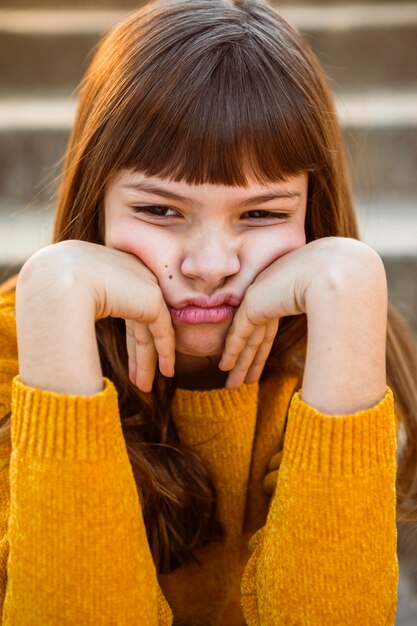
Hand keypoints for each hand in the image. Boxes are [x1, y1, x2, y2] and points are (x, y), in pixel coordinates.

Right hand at [16, 241, 175, 393]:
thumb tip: (75, 325)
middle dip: (138, 352)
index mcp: (109, 267)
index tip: (125, 361)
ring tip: (145, 386)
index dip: (126, 336)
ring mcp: (143, 282)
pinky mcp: (152, 298)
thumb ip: (81, 306)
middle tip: (138, 379)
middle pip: (138, 318)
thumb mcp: (67, 297)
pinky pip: (162, 330)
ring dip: (148, 360)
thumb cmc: (50, 292)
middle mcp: (130, 270)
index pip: (123, 304)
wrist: (56, 281)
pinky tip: (166, 371)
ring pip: (150, 327)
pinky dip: (165, 352)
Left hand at [219, 237, 386, 408]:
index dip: (261, 349)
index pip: (269, 327)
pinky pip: (239, 333)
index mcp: (285, 292)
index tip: (255, 366)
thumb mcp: (331, 304)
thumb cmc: (341, 285)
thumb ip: (326, 318)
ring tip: (232, 383)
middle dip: (248, 359)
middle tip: (238, 379)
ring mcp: (259, 298)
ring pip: (245, 339)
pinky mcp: (253, 305)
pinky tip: (225, 366)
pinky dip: (232, 351)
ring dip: (239, 362)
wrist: (331, 271)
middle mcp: (269, 293)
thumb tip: (345, 342)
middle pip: (257, 335)